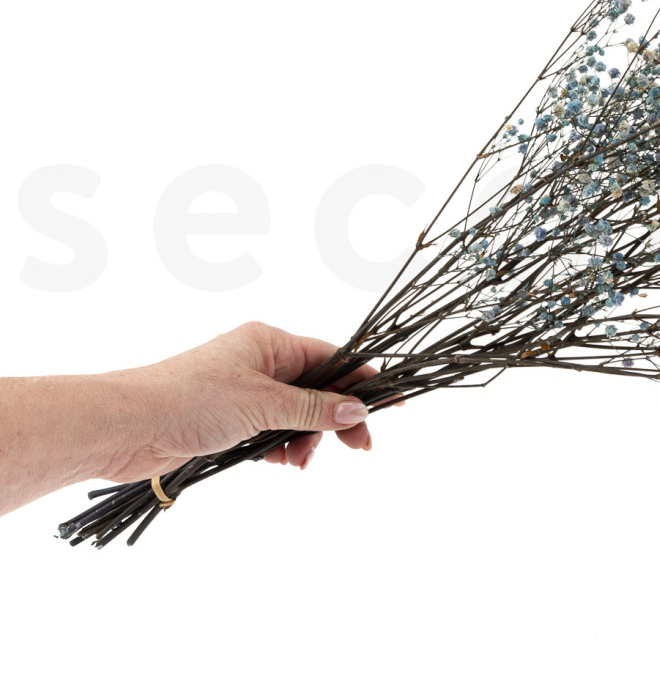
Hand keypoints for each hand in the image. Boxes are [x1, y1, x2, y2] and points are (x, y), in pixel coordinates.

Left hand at [99, 321, 382, 481]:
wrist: (124, 426)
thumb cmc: (187, 399)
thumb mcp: (262, 403)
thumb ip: (313, 409)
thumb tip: (357, 409)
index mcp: (270, 342)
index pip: (332, 358)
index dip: (362, 382)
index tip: (390, 405)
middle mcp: (259, 362)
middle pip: (318, 389)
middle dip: (336, 419)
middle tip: (359, 448)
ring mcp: (244, 391)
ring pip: (295, 415)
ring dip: (305, 439)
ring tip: (298, 461)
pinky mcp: (228, 419)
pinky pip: (271, 431)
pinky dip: (280, 447)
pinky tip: (279, 462)